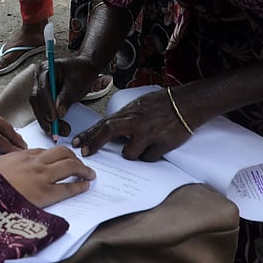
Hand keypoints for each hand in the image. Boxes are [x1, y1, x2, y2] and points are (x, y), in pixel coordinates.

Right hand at [0, 147, 94, 207]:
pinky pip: (68, 187)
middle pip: (62, 153)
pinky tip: (85, 185)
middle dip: (74, 157)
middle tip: (80, 163)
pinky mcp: (47, 193)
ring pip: (69, 166)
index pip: (43, 151)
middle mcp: (34, 162)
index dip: (55, 155)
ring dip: (82, 168)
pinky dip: (79, 185)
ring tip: (89, 173)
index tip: (59, 159)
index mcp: (20, 155)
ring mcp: (42, 176)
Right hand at [29, 55, 97, 138]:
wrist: (85, 69)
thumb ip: (66, 97)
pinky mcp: (44, 96)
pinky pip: (43, 109)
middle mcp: (39, 77)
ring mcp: (39, 86)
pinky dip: (49, 119)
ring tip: (57, 131)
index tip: (54, 117)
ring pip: (38, 106)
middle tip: (54, 129)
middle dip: (44, 116)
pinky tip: (55, 128)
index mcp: (45, 68)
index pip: (42, 89)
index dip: (47, 105)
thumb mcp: (76, 84)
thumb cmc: (81, 72)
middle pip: (36, 99)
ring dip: (46, 121)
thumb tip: (58, 112)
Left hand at [73, 88, 192, 160]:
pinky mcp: (163, 144)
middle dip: (94, 142)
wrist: (186, 104)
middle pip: (108, 131)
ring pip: (130, 154)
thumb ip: (124, 119)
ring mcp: (149, 133)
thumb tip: (109, 132)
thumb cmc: (161, 104)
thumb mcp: (138, 107)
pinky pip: (148, 158)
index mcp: (129, 113)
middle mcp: (137, 122)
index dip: (89, 134)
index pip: (104, 123)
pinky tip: (153, 148)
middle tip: (86, 152)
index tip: (77, 143)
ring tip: (140, 145)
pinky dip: (148, 156)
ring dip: (131, 153)